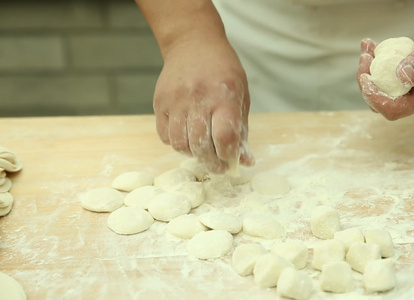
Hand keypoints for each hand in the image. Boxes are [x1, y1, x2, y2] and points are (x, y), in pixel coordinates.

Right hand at [153, 37, 253, 172]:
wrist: (193, 43)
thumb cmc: (223, 72)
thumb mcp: (241, 96)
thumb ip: (242, 130)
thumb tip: (245, 162)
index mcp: (224, 96)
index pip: (224, 137)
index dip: (227, 155)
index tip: (229, 159)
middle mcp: (198, 98)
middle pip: (200, 145)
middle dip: (210, 162)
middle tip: (216, 165)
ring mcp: (176, 100)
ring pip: (180, 144)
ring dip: (192, 154)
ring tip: (201, 150)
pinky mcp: (160, 101)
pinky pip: (164, 135)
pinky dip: (175, 143)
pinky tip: (186, 137)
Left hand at [356, 16, 413, 119]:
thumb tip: (402, 78)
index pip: (396, 109)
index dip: (376, 98)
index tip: (365, 78)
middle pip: (384, 103)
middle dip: (368, 83)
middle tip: (365, 56)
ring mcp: (412, 94)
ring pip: (381, 93)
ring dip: (368, 73)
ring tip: (367, 49)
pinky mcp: (405, 86)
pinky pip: (384, 82)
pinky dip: (374, 67)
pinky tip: (371, 48)